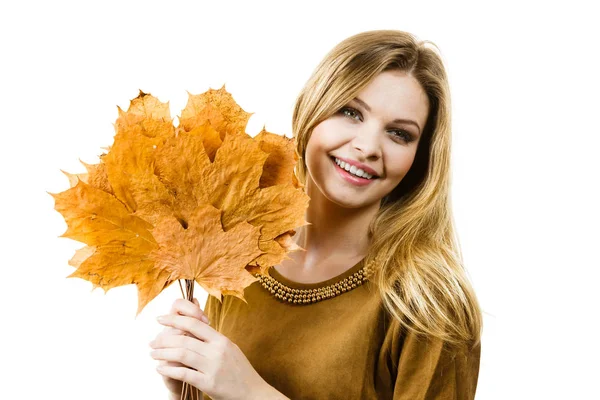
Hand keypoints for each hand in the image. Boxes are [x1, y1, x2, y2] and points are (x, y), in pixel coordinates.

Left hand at [150, 298, 273, 399]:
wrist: (254, 393)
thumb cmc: (240, 371)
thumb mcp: (229, 349)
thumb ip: (212, 340)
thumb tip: (194, 327)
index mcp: (221, 340)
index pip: (194, 323)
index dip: (175, 319)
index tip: (161, 319)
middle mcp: (217, 351)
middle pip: (184, 338)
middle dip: (163, 338)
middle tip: (152, 341)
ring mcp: (213, 367)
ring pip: (181, 354)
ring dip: (163, 353)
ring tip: (152, 354)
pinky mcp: (209, 383)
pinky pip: (184, 373)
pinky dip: (169, 370)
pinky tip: (160, 368)